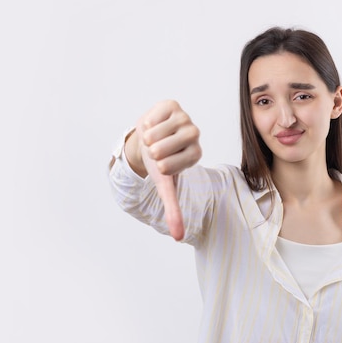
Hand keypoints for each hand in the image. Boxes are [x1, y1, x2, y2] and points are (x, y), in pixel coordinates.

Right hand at [130, 100, 201, 239]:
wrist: (149, 139)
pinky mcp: (172, 105)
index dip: (158, 166)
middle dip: (152, 152)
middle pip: (161, 149)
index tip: (162, 163)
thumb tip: (178, 237)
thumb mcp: (164, 186)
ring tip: (154, 138)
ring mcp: (185, 118)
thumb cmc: (158, 163)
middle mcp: (194, 135)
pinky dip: (146, 124)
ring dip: (148, 138)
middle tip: (156, 150)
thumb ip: (173, 210)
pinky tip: (154, 125)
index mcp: (195, 155)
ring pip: (155, 134)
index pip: (168, 166)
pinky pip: (151, 118)